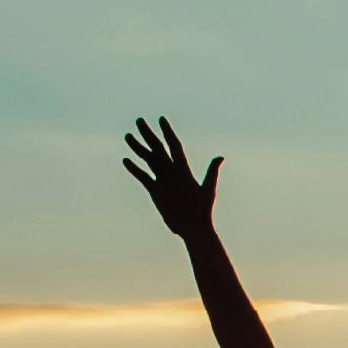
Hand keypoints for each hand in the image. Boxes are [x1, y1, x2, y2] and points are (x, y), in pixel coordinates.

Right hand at [120, 115, 222, 239]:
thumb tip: (220, 157)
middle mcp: (171, 172)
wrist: (193, 227)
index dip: (168, 132)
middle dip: (149, 134)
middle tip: (139, 120)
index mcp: (183, 169)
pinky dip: (135, 169)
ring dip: (138, 148)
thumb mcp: (208, 189)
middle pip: (158, 149)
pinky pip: (143, 177)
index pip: (174, 146)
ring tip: (128, 136)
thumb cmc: (203, 210)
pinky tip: (127, 160)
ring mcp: (162, 180)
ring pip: (148, 160)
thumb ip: (212, 172)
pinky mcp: (155, 191)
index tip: (161, 119)